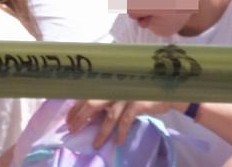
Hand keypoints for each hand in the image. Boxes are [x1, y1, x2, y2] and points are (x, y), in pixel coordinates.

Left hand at [66, 100, 186, 147]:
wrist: (164, 91)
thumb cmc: (138, 93)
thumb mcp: (119, 95)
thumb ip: (106, 101)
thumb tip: (88, 115)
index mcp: (106, 86)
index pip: (85, 97)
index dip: (75, 109)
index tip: (68, 120)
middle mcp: (113, 90)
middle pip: (92, 104)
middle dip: (80, 118)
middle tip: (72, 130)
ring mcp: (125, 96)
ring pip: (109, 117)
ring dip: (101, 132)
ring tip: (95, 145)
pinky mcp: (137, 104)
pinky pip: (126, 121)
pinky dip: (121, 132)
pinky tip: (118, 142)